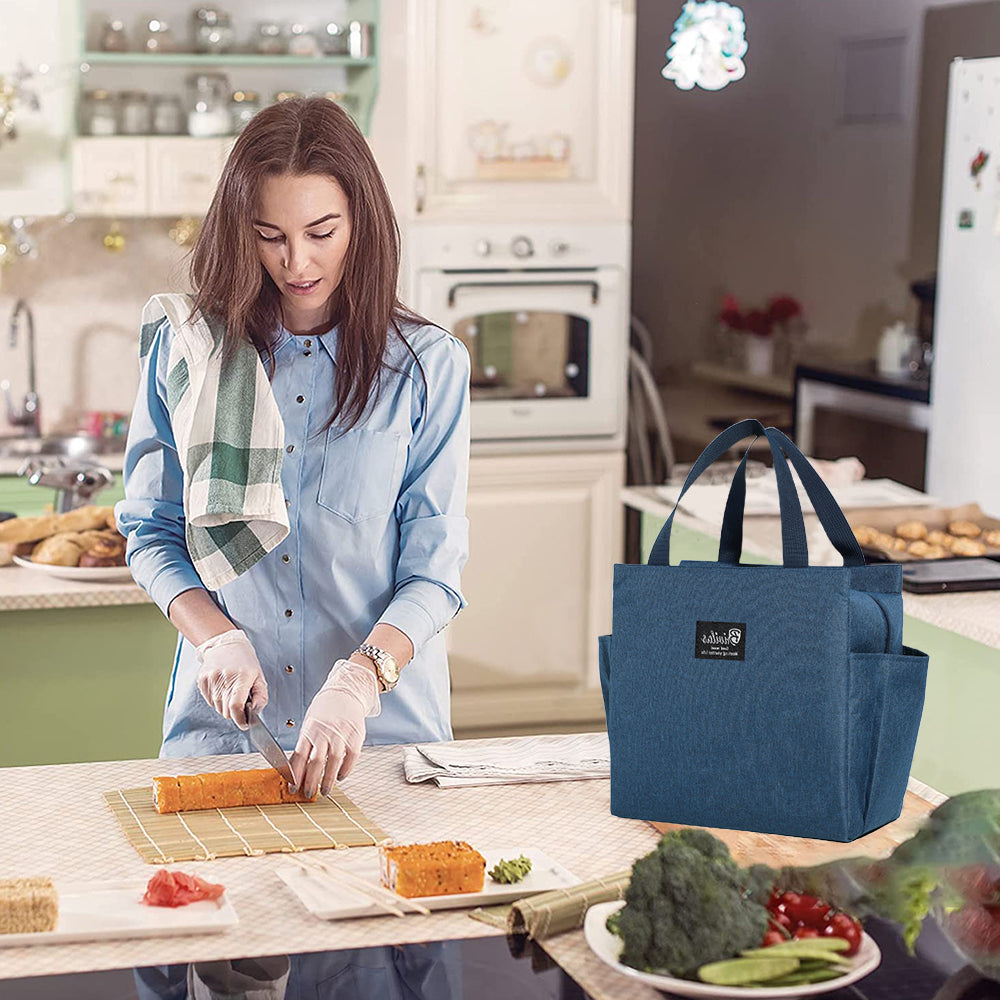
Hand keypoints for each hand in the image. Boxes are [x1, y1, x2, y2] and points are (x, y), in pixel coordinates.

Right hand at [195, 629, 267, 729]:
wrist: (225, 644)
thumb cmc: (245, 661)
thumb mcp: (259, 677)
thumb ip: (261, 697)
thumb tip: (255, 712)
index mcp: (241, 677)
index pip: (236, 707)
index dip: (240, 719)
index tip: (244, 723)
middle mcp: (224, 678)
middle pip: (226, 711)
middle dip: (234, 712)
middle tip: (240, 700)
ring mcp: (211, 679)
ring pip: (217, 708)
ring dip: (225, 705)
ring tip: (230, 690)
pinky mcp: (202, 680)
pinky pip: (209, 701)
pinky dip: (216, 699)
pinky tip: (222, 687)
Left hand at [290, 658, 380, 796]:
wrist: (345, 692)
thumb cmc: (324, 710)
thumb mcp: (310, 723)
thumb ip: (305, 744)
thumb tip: (296, 769)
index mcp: (310, 730)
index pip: (300, 756)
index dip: (296, 775)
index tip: (293, 788)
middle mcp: (325, 732)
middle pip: (316, 762)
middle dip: (311, 781)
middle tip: (308, 794)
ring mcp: (341, 733)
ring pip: (334, 761)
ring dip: (328, 779)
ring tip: (325, 790)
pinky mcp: (356, 734)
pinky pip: (351, 756)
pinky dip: (346, 769)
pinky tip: (340, 776)